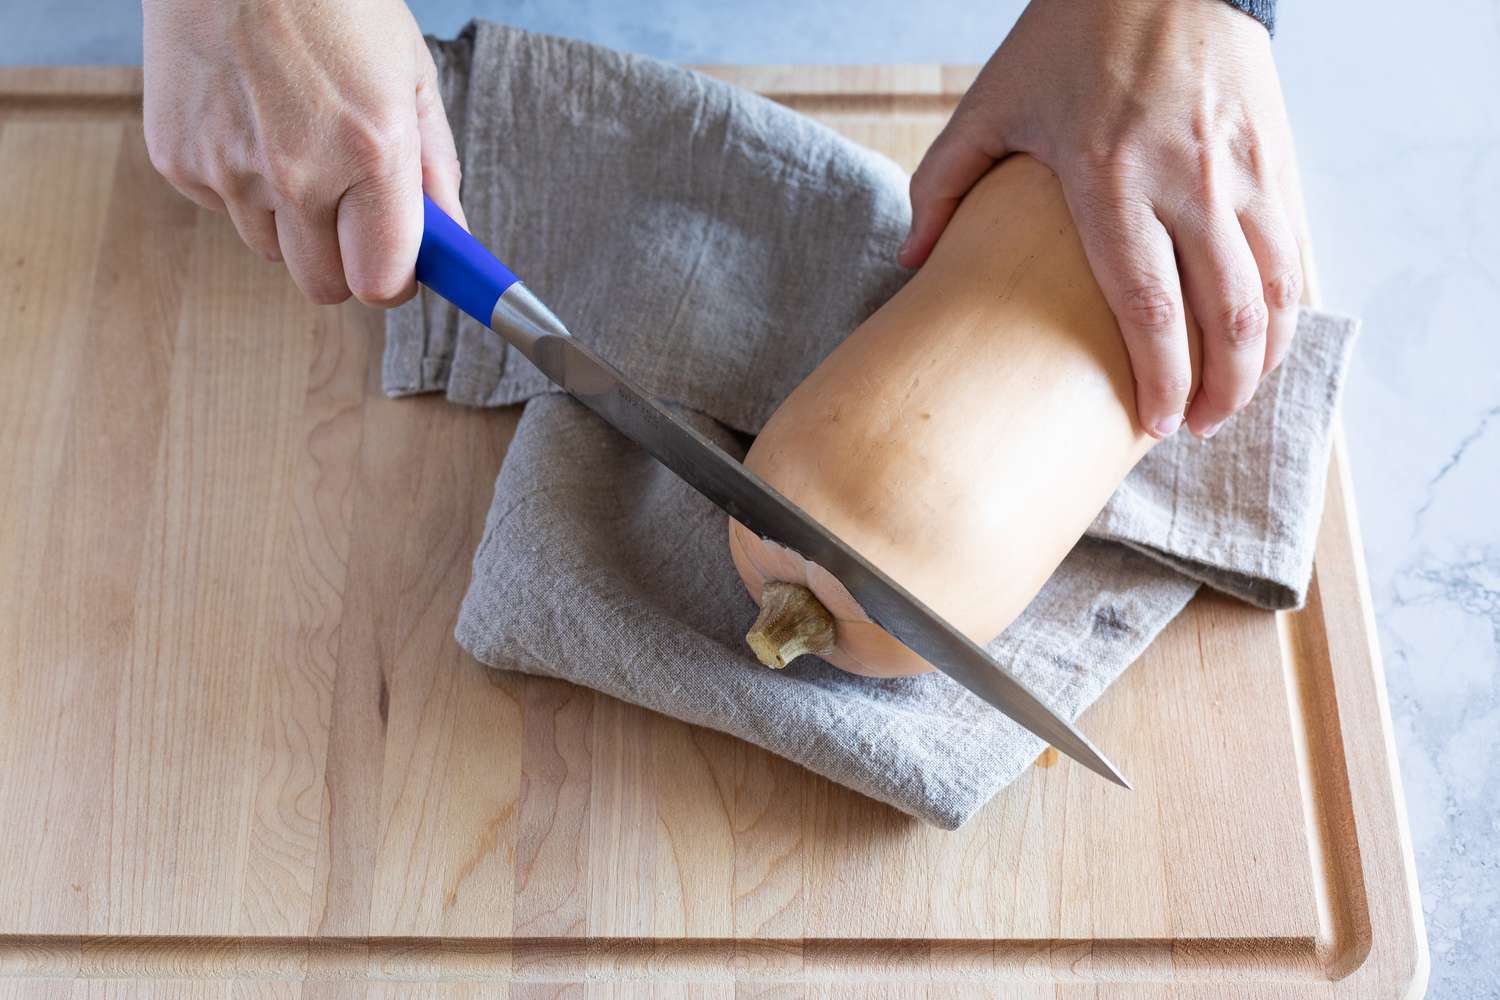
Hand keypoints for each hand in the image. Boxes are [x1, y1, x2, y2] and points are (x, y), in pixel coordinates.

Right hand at [142, 0, 465, 305]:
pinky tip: (252, 121)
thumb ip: (434, 170)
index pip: (382, 283)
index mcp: (370, 152)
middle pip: (325, 287)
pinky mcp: (178, 160)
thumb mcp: (409, 76)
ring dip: (292, 220)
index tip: (401, 264)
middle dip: (345, 261)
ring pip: (273, 251)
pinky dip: (242, 184)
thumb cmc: (332, 2)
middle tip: (352, 210)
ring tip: (297, 141)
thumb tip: (451, 240)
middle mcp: (296, 172)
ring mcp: (229, 169)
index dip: (395, 279)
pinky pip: (224, 209)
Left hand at [901, 0, 1301, 438]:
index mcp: (1113, 179)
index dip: (1159, 379)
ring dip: (1262, 357)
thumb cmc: (1070, 37)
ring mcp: (1245, 169)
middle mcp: (1190, 181)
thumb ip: (943, 185)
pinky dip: (1287, 305)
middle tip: (1195, 428)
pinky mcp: (1279, 155)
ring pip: (1275, 289)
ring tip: (1233, 398)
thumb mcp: (991, 103)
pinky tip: (1266, 337)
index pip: (1150, 307)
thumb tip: (910, 261)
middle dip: (1219, 388)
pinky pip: (1294, 249)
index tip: (1153, 425)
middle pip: (1226, 315)